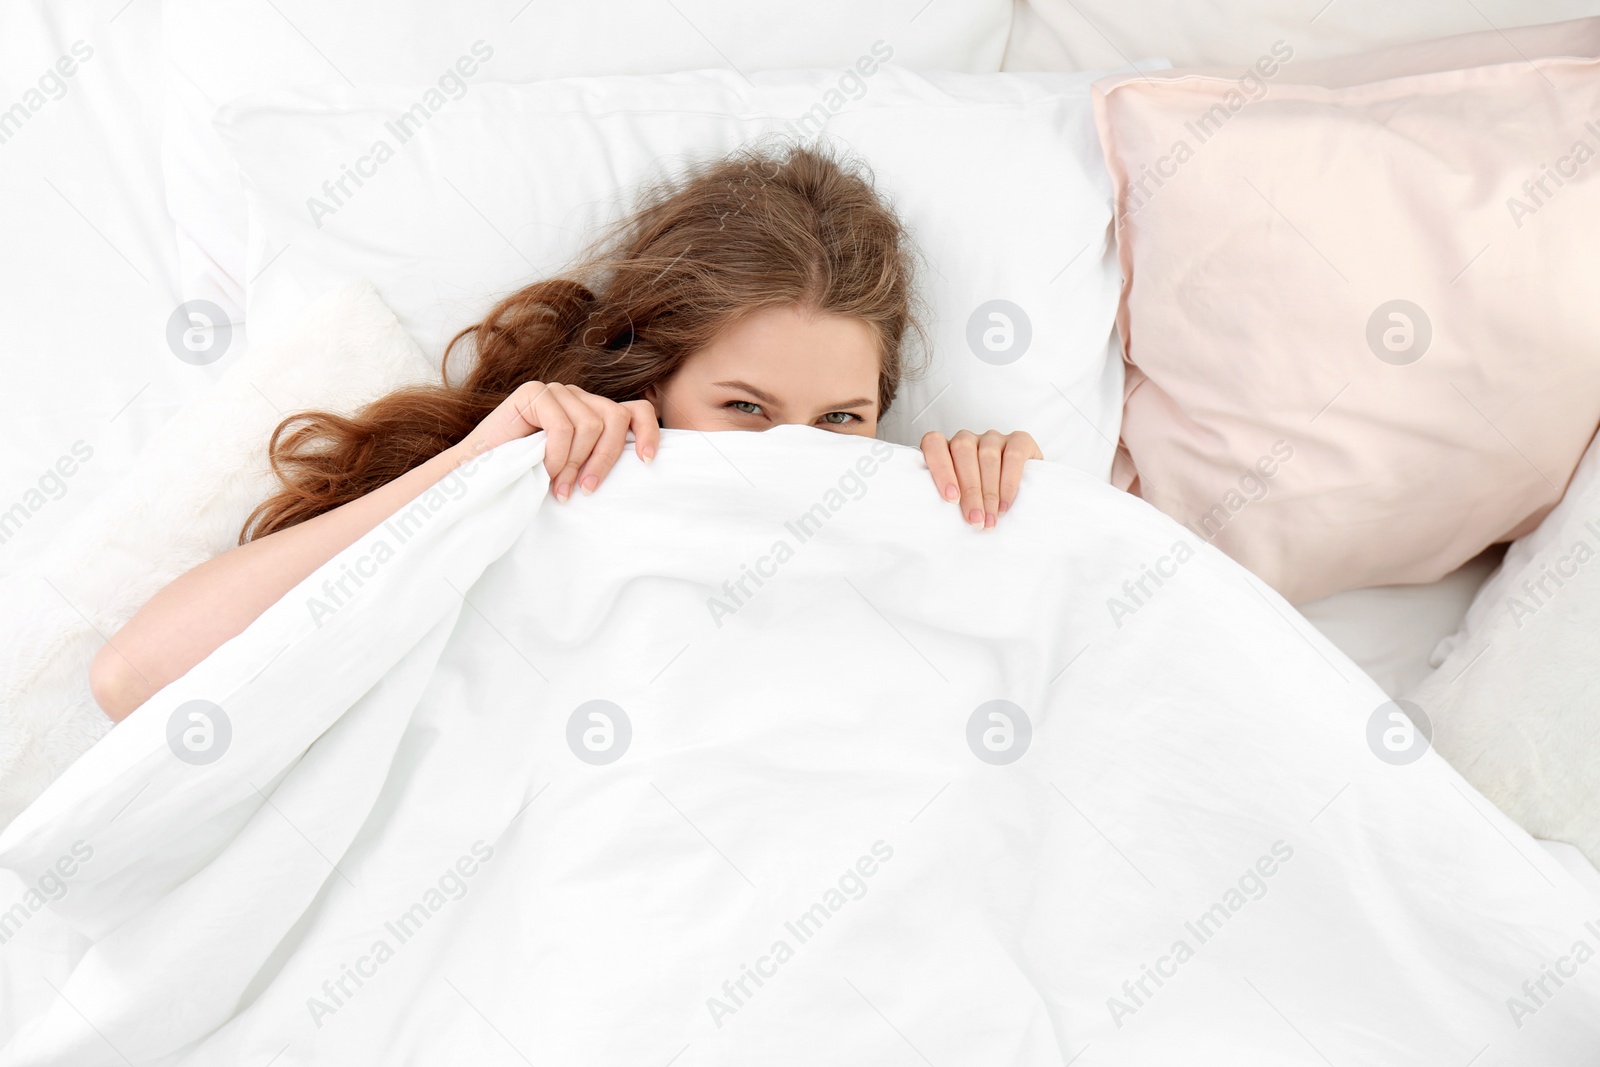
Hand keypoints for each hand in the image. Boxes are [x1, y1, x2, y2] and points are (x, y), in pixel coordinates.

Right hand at [455, 381, 659, 500]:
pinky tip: (543, 470)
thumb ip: (599, 457)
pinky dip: (556, 456)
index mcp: (593, 412)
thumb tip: (641, 465)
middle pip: (616, 419)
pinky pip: (563, 427)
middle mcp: (578, 397)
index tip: (647, 462)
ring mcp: (556, 391)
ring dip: (574, 465)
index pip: (636, 410)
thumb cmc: (528, 477)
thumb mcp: (576, 469)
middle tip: (586, 492)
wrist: (478, 474)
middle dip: (604, 460)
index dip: (649, 432)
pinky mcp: (534, 391)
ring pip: (590, 426)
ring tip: (559, 488)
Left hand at [920, 429, 1041, 528]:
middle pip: (963, 451)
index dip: (940, 468)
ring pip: (988, 455)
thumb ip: (950, 498)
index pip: (934, 443)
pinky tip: (1005, 505)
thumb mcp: (959, 500)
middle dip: (969, 490)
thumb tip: (941, 519)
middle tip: (975, 519)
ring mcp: (993, 438)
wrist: (1022, 496)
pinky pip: (1014, 455)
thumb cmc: (978, 501)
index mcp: (946, 449)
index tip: (951, 499)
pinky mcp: (1020, 440)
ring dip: (989, 492)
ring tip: (990, 518)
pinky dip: (1009, 483)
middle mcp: (968, 439)